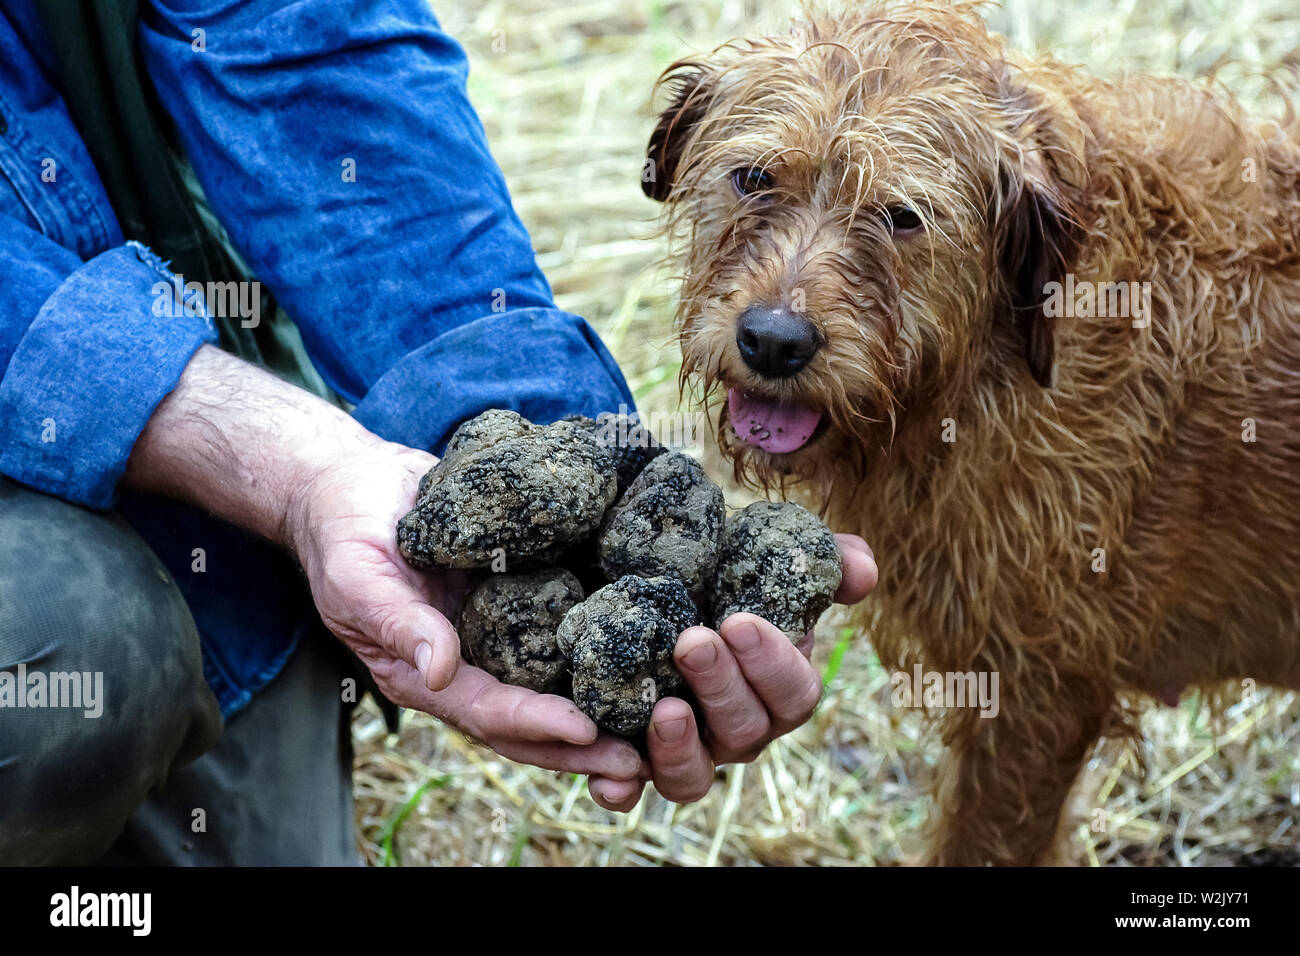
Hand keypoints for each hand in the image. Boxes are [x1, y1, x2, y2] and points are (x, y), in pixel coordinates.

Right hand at [288, 437, 642, 780]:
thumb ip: (398, 624)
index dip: (535, 723)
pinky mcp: (519, 602)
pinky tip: (649, 659)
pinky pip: (561, 638)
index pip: (487, 710)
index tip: (585, 729)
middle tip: (638, 763)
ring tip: (657, 730)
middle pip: (530, 721)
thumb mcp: (358, 576)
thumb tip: (438, 672)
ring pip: (553, 689)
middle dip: (583, 747)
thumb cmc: (346, 530)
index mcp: (424, 674)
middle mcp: (467, 666)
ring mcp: (496, 638)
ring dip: (603, 715)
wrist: (359, 483)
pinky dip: (601, 656)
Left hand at [587, 534, 877, 809]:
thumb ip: (824, 561)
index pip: (794, 693)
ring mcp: (687, 751)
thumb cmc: (721, 577)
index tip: (740, 621)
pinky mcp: (633, 761)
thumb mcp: (765, 555)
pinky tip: (606, 774)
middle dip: (722, 689)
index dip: (772, 664)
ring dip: (681, 748)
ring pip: (693, 776)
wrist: (649, 589)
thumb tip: (862, 572)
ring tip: (664, 708)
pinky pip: (629, 790)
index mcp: (777, 690)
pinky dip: (620, 788)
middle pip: (745, 732)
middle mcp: (737, 730)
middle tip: (692, 641)